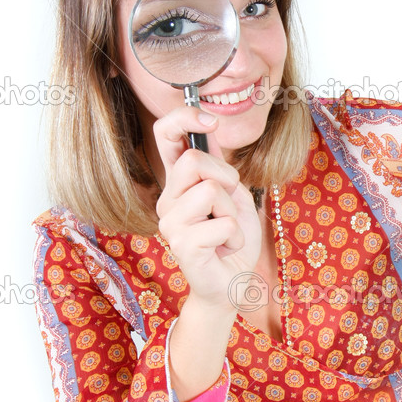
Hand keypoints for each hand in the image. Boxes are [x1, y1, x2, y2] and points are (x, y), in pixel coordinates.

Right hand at [153, 105, 262, 311]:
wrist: (233, 283)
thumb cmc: (233, 239)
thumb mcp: (234, 195)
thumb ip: (219, 167)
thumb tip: (208, 129)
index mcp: (178, 182)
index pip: (166, 135)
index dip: (184, 118)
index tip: (210, 121)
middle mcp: (167, 198)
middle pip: (194, 160)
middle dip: (226, 177)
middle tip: (229, 204)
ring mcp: (170, 222)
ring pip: (211, 190)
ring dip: (232, 212)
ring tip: (226, 232)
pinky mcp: (181, 244)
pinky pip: (224, 224)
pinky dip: (235, 236)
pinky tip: (225, 249)